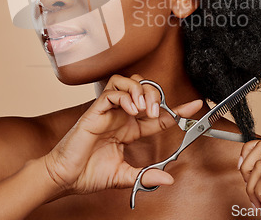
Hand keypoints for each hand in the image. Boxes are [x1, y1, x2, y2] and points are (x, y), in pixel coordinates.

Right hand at [43, 73, 202, 195]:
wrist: (66, 177)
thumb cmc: (89, 173)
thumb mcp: (124, 176)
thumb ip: (145, 176)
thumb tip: (167, 179)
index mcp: (129, 129)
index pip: (157, 113)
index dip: (177, 109)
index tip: (194, 105)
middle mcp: (121, 116)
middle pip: (144, 89)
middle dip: (156, 96)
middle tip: (155, 112)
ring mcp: (108, 111)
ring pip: (128, 82)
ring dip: (140, 91)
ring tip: (143, 109)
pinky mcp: (95, 111)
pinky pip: (111, 92)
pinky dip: (124, 96)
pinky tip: (130, 110)